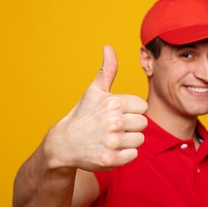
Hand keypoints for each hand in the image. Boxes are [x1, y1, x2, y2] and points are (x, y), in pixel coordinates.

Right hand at [44, 45, 147, 170]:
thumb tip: (108, 47)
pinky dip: (124, 154)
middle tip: (114, 127)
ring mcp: (112, 142)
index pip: (142, 106)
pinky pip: (133, 155)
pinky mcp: (111, 159)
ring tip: (112, 138)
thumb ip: (107, 70)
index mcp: (113, 103)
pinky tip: (111, 149)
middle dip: (131, 125)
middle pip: (143, 123)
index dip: (131, 110)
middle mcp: (114, 122)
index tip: (116, 113)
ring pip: (140, 140)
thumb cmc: (83, 115)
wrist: (64, 144)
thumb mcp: (94, 91)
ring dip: (128, 140)